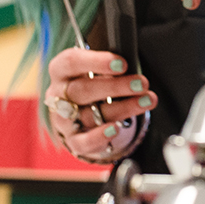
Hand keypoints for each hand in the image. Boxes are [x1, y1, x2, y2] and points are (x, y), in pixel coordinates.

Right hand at [46, 48, 157, 162]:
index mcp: (61, 70)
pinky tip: (117, 129)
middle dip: (116, 86)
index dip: (96, 61)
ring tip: (147, 101)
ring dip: (123, 108)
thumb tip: (131, 63)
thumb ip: (109, 65)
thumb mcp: (96, 68)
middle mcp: (57, 95)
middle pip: (83, 90)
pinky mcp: (72, 141)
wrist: (78, 112)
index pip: (71, 61)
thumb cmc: (92, 81)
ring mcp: (63, 120)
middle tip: (142, 83)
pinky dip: (100, 136)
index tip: (123, 64)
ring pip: (89, 115)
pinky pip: (83, 142)